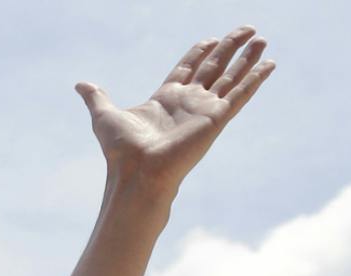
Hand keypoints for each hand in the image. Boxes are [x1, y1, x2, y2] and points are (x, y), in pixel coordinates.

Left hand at [76, 27, 274, 191]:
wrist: (136, 172)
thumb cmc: (120, 150)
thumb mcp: (104, 115)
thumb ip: (96, 97)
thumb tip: (80, 85)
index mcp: (165, 98)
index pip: (188, 68)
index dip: (200, 53)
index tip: (211, 39)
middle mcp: (188, 102)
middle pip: (214, 67)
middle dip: (229, 47)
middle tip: (246, 29)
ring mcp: (205, 110)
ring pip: (231, 76)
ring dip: (247, 58)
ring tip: (261, 38)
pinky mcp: (217, 118)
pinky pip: (241, 94)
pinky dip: (255, 79)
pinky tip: (270, 64)